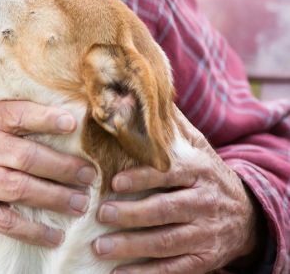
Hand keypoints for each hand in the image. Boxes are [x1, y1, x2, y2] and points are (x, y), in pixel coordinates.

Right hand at [0, 100, 95, 245]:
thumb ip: (8, 117)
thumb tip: (55, 116)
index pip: (18, 115)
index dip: (46, 118)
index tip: (72, 123)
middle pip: (28, 158)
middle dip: (62, 168)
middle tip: (89, 176)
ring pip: (21, 190)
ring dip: (54, 199)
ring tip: (80, 204)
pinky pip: (5, 221)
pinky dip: (31, 231)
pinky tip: (54, 236)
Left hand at [93, 113, 261, 272]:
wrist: (245, 213)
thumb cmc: (205, 171)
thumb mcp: (194, 143)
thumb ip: (168, 123)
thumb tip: (136, 91)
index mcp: (197, 170)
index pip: (168, 174)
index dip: (142, 178)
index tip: (115, 182)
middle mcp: (203, 202)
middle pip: (165, 210)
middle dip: (131, 214)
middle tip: (100, 214)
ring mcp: (204, 233)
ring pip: (166, 242)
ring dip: (131, 246)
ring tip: (100, 246)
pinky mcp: (204, 259)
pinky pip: (174, 269)